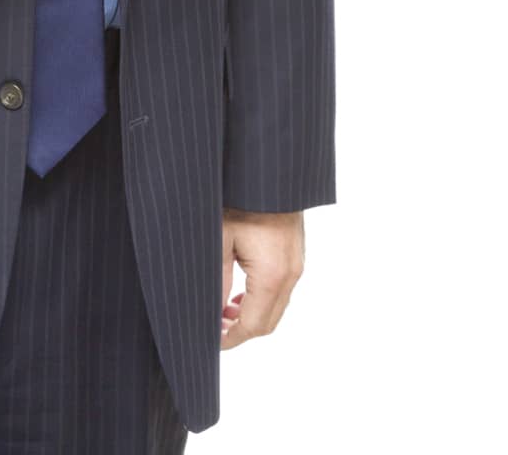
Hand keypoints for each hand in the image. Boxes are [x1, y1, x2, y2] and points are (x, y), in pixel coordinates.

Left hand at [220, 208, 304, 348]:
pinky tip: (240, 287)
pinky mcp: (295, 252)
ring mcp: (297, 262)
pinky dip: (261, 296)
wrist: (266, 168)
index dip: (230, 338)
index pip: (254, 325)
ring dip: (251, 313)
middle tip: (213, 326)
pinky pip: (280, 287)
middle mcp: (291, 273)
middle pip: (268, 321)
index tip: (210, 339)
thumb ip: (218, 280)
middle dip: (240, 329)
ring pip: (276, 305)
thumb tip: (211, 312)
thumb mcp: (219, 239)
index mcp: (273, 275)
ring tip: (222, 307)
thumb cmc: (240, 197)